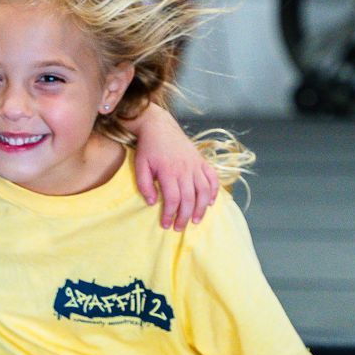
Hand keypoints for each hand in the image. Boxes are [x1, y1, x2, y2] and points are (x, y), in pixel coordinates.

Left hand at [132, 109, 219, 229]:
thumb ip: (145, 185)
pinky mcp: (202, 161)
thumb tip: (153, 203)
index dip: (170, 214)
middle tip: (179, 228)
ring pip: (204, 191)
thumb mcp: (140, 166)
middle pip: (189, 199)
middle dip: (185, 216)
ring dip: (201, 208)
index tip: (166, 224)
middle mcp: (185, 169)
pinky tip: (210, 203)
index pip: (173, 199)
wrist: (159, 126)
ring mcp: (196, 165)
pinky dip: (214, 191)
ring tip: (195, 220)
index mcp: (169, 171)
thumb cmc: (148, 148)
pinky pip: (212, 178)